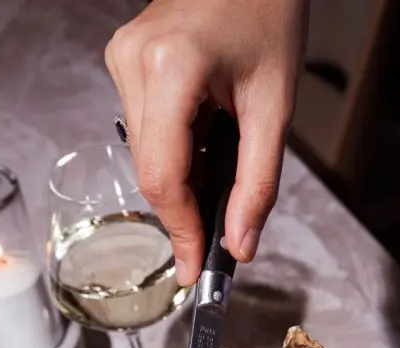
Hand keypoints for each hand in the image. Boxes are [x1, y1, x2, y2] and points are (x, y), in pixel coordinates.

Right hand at [106, 0, 307, 285]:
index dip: (180, 230)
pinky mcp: (125, 60)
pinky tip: (204, 143)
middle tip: (213, 244)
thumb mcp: (276, 106)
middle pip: (150, 171)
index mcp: (171, 67)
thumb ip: (258, 184)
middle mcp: (133, 61)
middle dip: (183, 212)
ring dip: (182, 181)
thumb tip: (240, 246)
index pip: (164, 176)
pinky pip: (144, 130)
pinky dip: (175, 152)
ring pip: (144, 155)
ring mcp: (123, 58)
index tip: (195, 270)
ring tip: (221, 171)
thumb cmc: (269, 13)